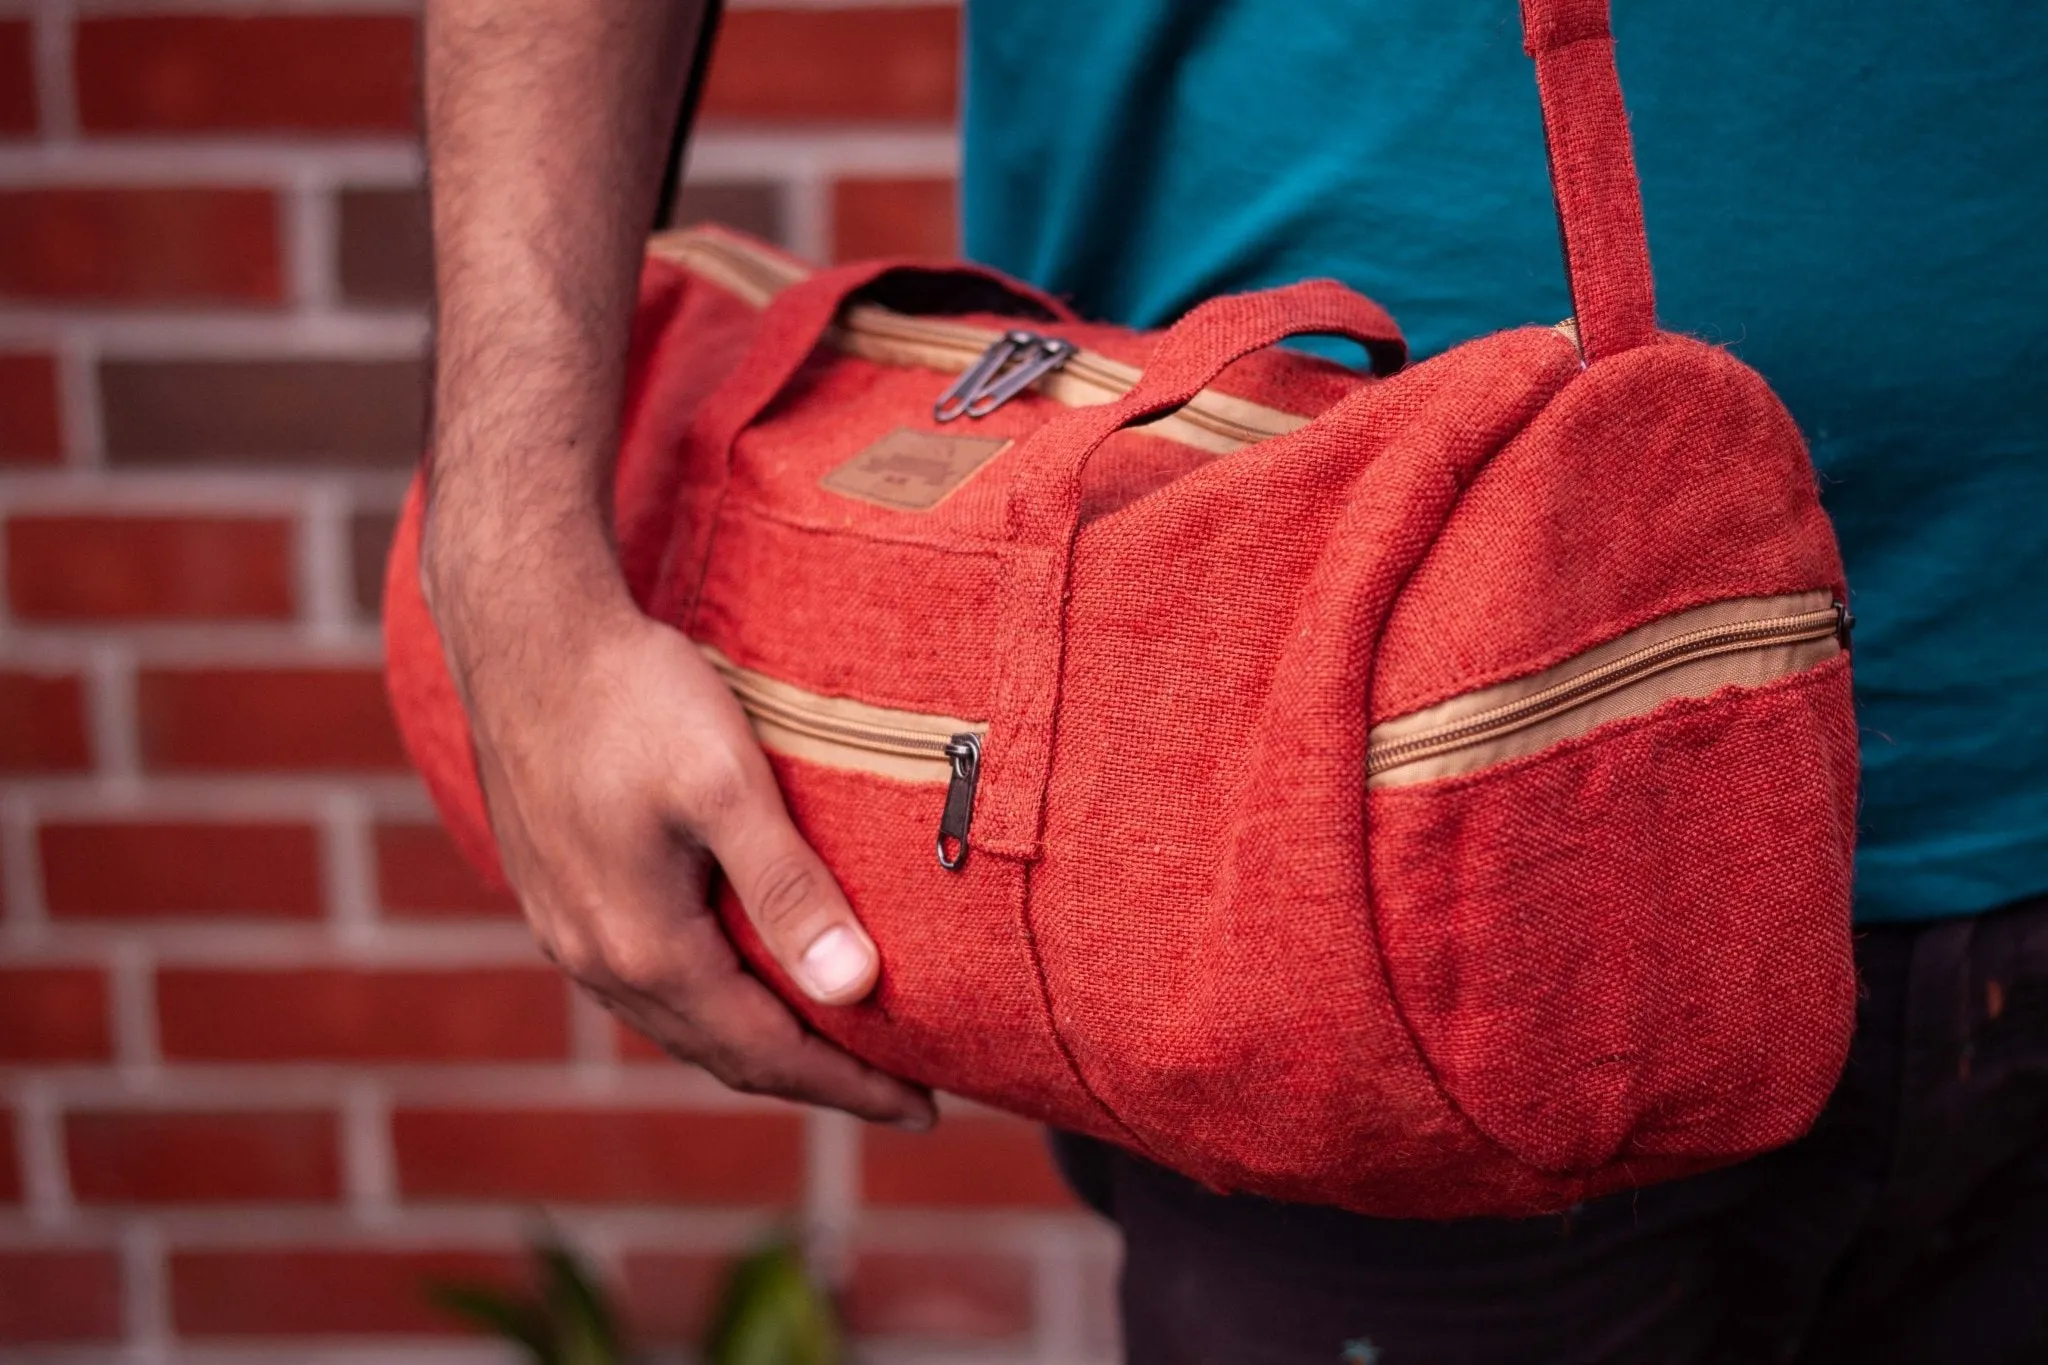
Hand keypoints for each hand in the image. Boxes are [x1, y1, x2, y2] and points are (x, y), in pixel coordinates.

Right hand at [422, 534, 935, 1128]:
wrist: (523, 633)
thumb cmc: (633, 697)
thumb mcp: (727, 785)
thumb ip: (788, 889)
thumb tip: (855, 988)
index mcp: (648, 948)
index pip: (769, 1053)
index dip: (852, 1086)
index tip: (925, 1109)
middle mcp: (600, 961)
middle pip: (725, 1054)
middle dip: (816, 1077)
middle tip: (899, 1092)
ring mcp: (570, 932)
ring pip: (682, 1024)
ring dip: (759, 1045)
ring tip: (835, 1048)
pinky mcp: (559, 896)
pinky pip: (648, 986)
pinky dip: (711, 1006)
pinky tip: (742, 982)